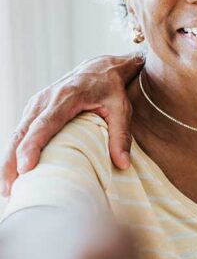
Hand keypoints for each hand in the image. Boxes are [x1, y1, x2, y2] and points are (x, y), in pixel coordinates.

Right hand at [0, 54, 143, 195]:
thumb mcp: (122, 109)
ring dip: (8, 160)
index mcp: (67, 96)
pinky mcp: (34, 108)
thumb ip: (121, 135)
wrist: (100, 68)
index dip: (32, 146)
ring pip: (16, 133)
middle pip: (22, 132)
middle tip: (9, 190)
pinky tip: (14, 172)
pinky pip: (20, 131)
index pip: (45, 124)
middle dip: (12, 162)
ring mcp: (37, 102)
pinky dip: (14, 151)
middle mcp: (46, 98)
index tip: (25, 169)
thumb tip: (123, 164)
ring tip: (8, 189)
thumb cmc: (112, 89)